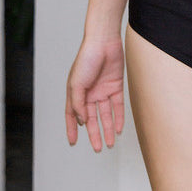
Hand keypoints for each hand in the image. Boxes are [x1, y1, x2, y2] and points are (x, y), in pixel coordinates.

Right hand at [65, 35, 124, 151]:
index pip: (73, 115)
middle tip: (98, 148)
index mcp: (76, 93)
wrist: (104, 42)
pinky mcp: (116, 86)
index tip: (73, 143)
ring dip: (107, 129)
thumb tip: (82, 121)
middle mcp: (89, 93)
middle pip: (91, 118)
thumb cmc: (86, 59)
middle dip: (94, 134)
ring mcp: (103, 90)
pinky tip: (119, 129)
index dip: (72, 129)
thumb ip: (78, 104)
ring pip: (105, 114)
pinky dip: (118, 117)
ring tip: (109, 144)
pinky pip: (117, 105)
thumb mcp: (76, 84)